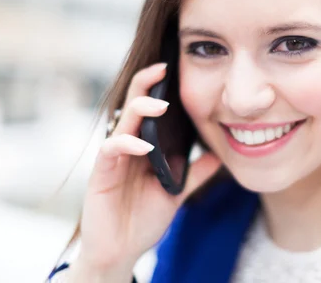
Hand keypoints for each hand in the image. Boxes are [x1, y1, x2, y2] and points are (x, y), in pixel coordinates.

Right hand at [72, 62, 220, 279]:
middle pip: (130, 106)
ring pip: (121, 123)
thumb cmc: (143, 218)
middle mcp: (125, 147)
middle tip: (163, 69)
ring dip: (138, 111)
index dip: (155, 87)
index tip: (171, 69)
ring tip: (159, 106)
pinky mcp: (101, 175)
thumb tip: (219, 155)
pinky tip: (144, 146)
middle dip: (145, 85)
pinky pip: (111, 151)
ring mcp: (111, 160)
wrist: (121, 251)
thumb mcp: (176, 191)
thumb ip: (194, 172)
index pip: (145, 109)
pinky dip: (127, 145)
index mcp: (141, 147)